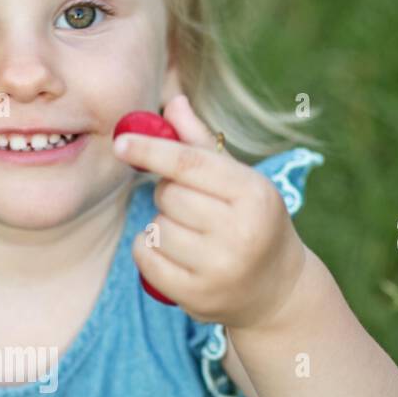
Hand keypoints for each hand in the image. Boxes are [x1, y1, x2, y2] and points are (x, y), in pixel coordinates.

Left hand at [120, 94, 307, 329]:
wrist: (276, 291)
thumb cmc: (251, 223)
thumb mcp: (238, 181)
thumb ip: (201, 144)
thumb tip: (173, 101)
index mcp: (254, 194)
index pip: (191, 164)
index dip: (152, 150)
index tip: (121, 141)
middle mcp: (240, 232)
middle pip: (169, 195)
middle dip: (169, 194)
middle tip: (192, 207)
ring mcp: (218, 267)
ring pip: (156, 226)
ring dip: (161, 224)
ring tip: (190, 235)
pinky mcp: (196, 295)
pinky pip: (146, 257)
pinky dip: (148, 249)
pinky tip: (173, 254)